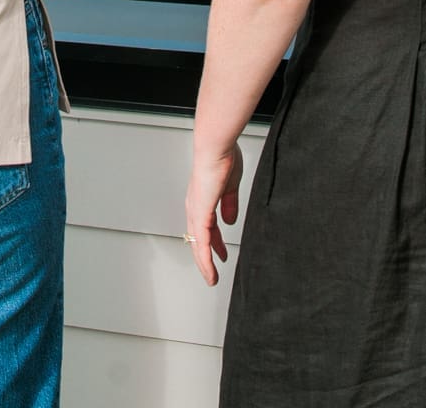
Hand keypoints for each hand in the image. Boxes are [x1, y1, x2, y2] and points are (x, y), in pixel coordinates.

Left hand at [185, 142, 244, 284]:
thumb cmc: (224, 157)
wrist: (217, 146)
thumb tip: (230, 221)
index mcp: (203, 199)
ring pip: (199, 245)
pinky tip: (210, 268)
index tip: (221, 253)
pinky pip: (202, 242)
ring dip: (205, 264)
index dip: (215, 242)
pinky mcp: (200, 214)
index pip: (207, 226)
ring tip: (212, 278)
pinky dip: (205, 258)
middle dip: (207, 257)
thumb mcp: (230, 186)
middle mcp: (196, 207)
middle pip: (199, 239)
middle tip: (213, 272)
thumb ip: (229, 204)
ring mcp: (196, 211)